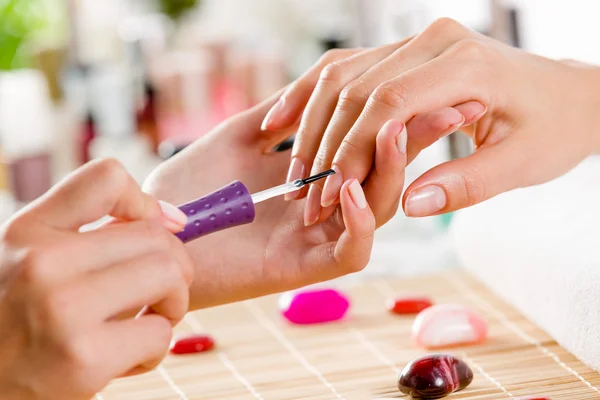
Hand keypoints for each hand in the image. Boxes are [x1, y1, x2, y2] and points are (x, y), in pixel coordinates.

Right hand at [0, 159, 192, 399]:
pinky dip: (155, 348)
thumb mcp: (28, 260)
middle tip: (155, 293)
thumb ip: (85, 235)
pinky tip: (125, 359)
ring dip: (172, 304)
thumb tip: (172, 220)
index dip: (146, 201)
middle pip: (157, 237)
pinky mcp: (84, 359)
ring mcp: (63, 309)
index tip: (158, 228)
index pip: (106, 176)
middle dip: (173, 267)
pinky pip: (160, 334)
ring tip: (144, 321)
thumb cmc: (16, 321)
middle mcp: (42, 262)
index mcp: (28, 231)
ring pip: (170, 277)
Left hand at [146, 86, 464, 308]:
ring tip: (397, 131)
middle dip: (412, 143)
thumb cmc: (185, 189)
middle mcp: (320, 210)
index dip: (396, 119)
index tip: (421, 85)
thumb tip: (317, 88)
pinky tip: (355, 188)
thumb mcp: (237, 139)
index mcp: (309, 181)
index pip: (365, 149)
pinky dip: (361, 220)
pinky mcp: (301, 268)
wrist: (146, 232)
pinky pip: (350, 250)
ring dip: (392, 173)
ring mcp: (313, 241)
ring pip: (377, 213)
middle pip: (383, 179)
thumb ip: (280, 117)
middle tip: (442, 105)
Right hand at [263, 18, 599, 221]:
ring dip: (310, 122)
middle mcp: (434, 41)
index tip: (331, 194)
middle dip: (325, 144)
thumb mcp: (522, 163)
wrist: (566, 96)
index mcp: (466, 64)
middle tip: (305, 194)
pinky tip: (283, 120)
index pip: (388, 103)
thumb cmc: (551, 129)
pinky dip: (312, 96)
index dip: (353, 150)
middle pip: (356, 87)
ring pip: (342, 75)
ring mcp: (416, 42)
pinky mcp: (404, 51)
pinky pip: (346, 69)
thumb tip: (410, 202)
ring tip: (290, 167)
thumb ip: (467, 183)